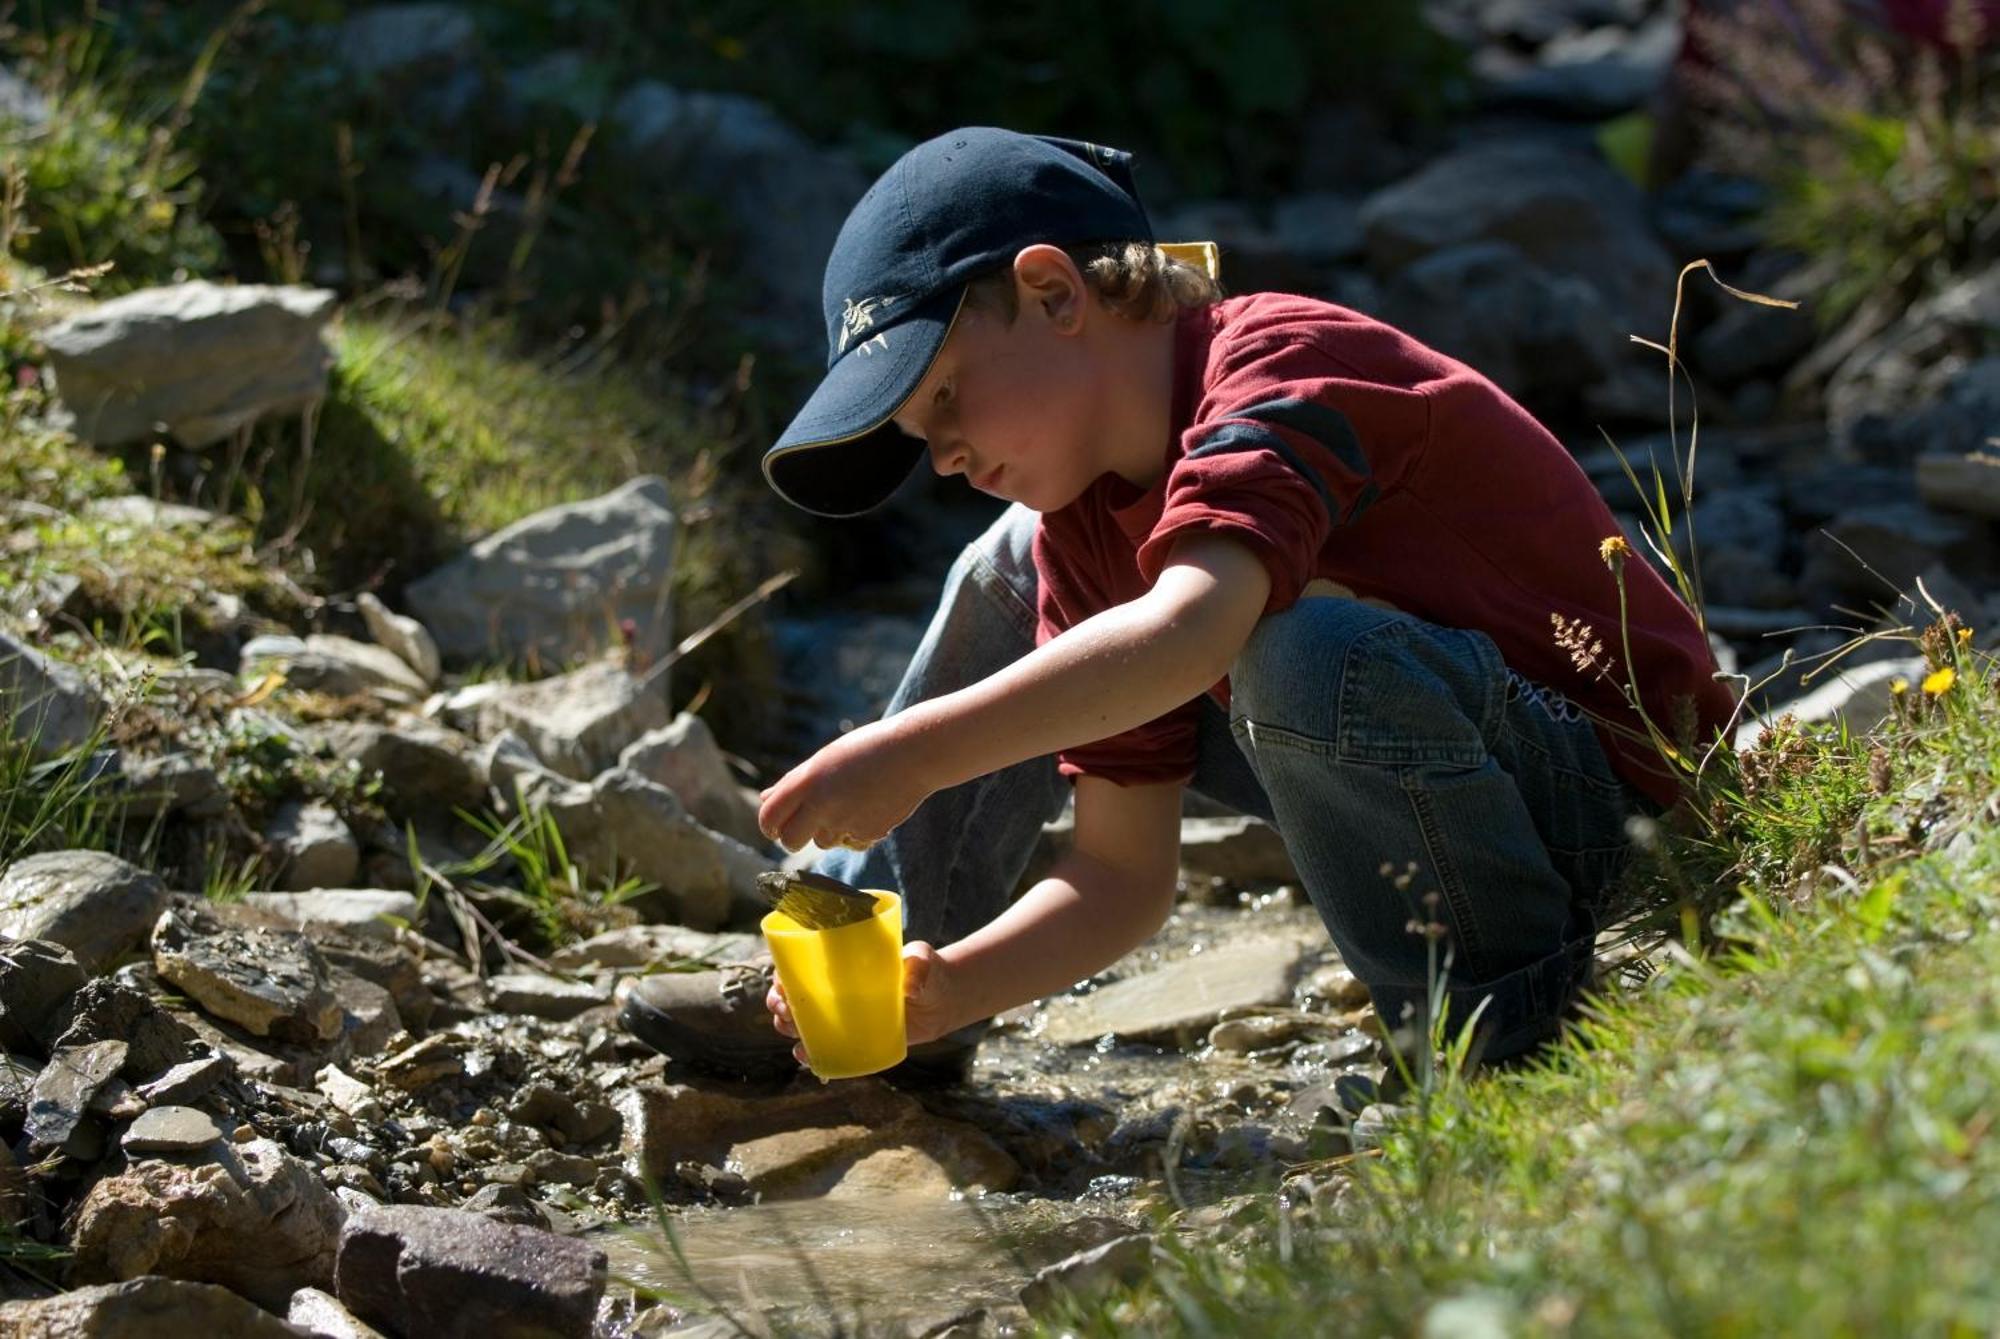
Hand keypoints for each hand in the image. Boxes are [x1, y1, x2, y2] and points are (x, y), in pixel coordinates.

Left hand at [757, 718, 934, 851]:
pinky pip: (851, 842)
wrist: (913, 753)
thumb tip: (765, 799)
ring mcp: (846, 821)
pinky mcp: (868, 834)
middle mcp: (823, 803)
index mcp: (808, 780)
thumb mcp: (825, 760)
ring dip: (829, 831)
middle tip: (804, 828)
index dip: (769, 826)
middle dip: (793, 839)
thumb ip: (793, 782)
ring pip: (823, 842)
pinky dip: (856, 832)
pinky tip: (870, 808)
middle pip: (790, 841)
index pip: (769, 817)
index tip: (776, 826)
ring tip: (850, 803)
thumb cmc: (866, 750)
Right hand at [765, 941, 964, 1066]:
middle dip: (778, 1005)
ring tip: (792, 1031)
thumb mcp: (923, 961)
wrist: (941, 1000)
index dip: (782, 976)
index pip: (800, 968)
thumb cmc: (926, 971)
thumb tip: (910, 986)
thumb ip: (919, 966)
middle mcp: (834, 992)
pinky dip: (811, 1054)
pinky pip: (825, 1048)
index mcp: (840, 966)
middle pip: (792, 999)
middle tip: (784, 1008)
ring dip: (788, 1027)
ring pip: (801, 1024)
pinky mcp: (854, 1039)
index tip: (780, 982)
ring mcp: (842, 1017)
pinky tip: (806, 1056)